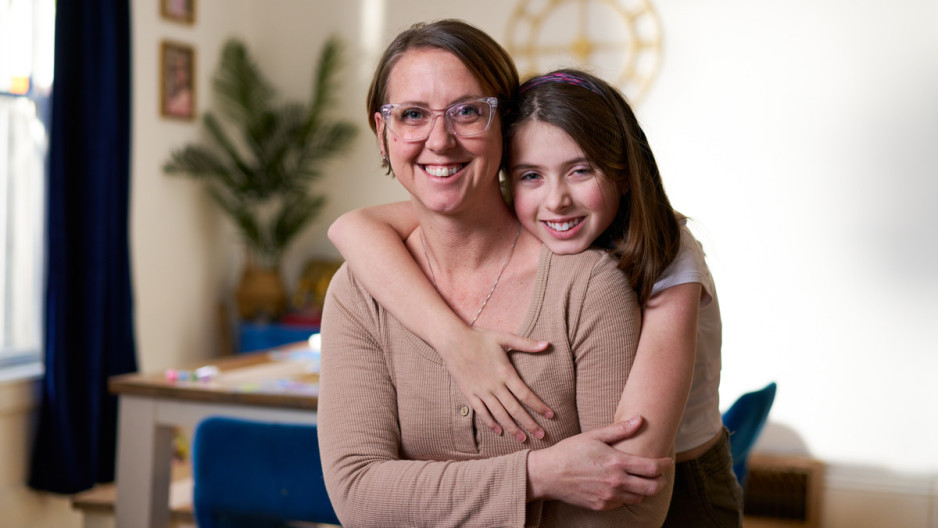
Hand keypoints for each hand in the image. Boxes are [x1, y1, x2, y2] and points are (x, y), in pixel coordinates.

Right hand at [439, 326, 550, 441]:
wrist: (452, 340)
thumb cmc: (479, 337)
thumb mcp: (504, 337)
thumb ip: (526, 343)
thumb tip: (547, 344)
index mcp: (505, 373)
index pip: (526, 394)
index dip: (539, 406)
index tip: (551, 415)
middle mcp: (494, 385)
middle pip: (515, 409)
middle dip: (529, 423)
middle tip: (541, 435)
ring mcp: (481, 391)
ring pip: (499, 414)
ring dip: (512, 428)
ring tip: (522, 439)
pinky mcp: (469, 393)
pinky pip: (481, 412)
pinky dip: (490, 422)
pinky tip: (498, 431)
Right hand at [526, 417, 672, 509]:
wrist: (548, 474)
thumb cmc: (570, 451)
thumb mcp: (594, 436)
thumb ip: (619, 430)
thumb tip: (640, 420)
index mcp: (616, 462)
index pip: (652, 467)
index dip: (664, 465)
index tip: (668, 461)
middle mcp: (616, 482)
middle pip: (652, 487)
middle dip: (660, 481)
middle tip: (659, 475)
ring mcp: (609, 496)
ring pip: (639, 497)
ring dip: (644, 489)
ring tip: (640, 479)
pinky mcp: (602, 505)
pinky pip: (622, 503)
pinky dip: (626, 496)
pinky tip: (621, 486)